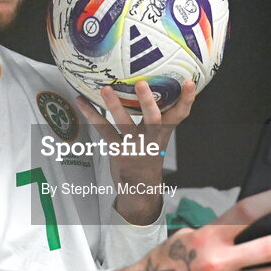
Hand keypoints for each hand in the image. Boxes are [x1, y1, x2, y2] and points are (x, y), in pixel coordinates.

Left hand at [75, 80, 195, 223]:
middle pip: (153, 119)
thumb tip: (154, 83)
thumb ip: (158, 115)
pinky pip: (103, 130)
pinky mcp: (117, 151)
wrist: (140, 187)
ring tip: (106, 89)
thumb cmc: (148, 154)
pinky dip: (91, 114)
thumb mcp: (159, 136)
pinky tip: (80, 100)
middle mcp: (151, 138)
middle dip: (148, 101)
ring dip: (114, 106)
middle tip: (142, 83)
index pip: (180, 114)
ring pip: (125, 123)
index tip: (190, 82)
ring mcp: (134, 146)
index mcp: (163, 132)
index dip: (187, 99)